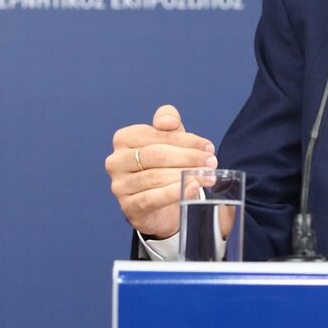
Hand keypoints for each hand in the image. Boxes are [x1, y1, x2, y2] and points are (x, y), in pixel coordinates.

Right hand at [106, 104, 216, 238]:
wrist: (163, 205)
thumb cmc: (165, 165)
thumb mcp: (169, 138)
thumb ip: (169, 120)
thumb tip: (168, 122)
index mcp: (124, 138)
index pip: (156, 134)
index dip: (185, 140)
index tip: (208, 147)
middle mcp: (116, 161)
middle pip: (156, 155)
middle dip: (188, 157)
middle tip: (211, 162)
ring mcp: (119, 185)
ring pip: (155, 177)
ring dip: (186, 175)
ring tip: (208, 176)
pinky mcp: (128, 207)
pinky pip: (152, 198)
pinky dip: (175, 192)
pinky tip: (192, 188)